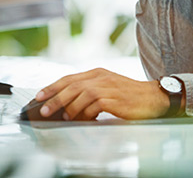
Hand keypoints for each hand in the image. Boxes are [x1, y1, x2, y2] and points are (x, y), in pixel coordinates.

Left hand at [34, 68, 168, 120]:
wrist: (153, 97)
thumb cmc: (129, 96)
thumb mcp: (107, 88)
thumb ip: (89, 93)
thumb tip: (67, 106)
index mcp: (97, 73)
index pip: (69, 78)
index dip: (52, 86)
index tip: (39, 95)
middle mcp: (100, 77)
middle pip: (71, 85)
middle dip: (55, 98)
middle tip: (44, 110)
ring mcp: (108, 87)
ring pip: (81, 94)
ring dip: (69, 107)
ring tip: (63, 117)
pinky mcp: (114, 99)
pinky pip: (94, 105)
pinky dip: (85, 113)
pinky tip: (82, 119)